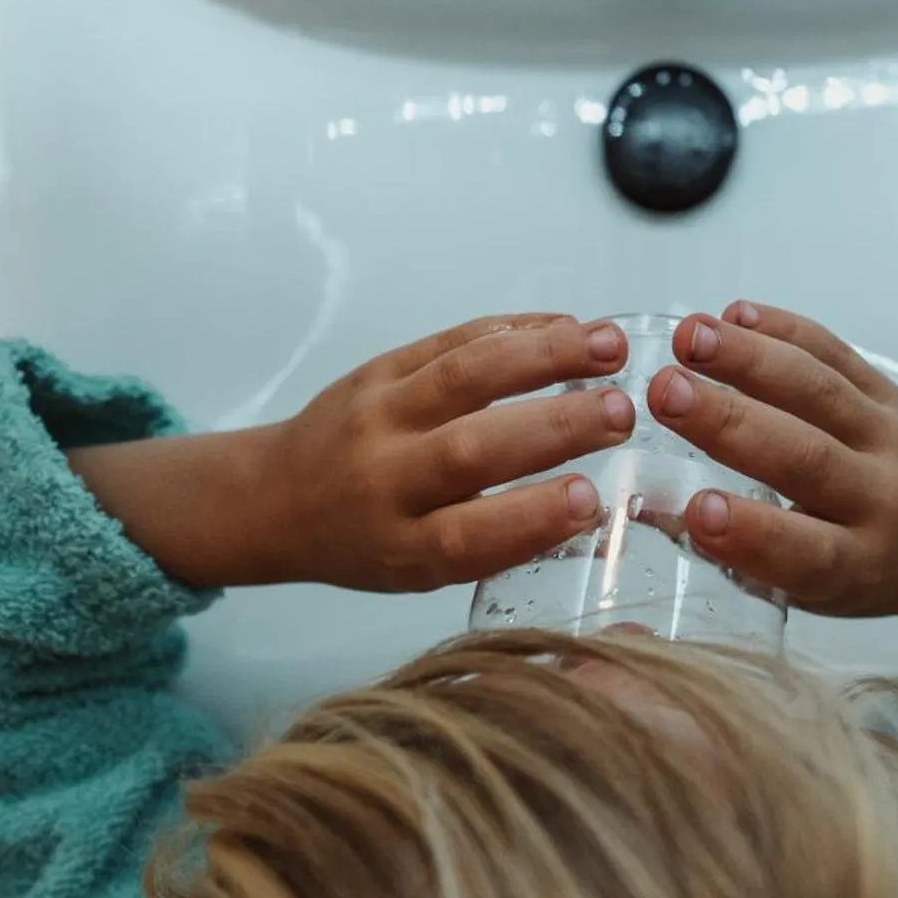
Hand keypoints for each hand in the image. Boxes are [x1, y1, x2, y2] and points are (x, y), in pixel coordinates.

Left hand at [69, 314, 635, 591]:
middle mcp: (384, 479)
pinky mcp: (379, 367)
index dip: (531, 518)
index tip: (592, 498)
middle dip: (554, 427)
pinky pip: (450, 340)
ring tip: (610, 345)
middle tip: (623, 413)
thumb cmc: (367, 543)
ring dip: (544, 355)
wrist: (274, 495)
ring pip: (464, 375)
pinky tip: (568, 326)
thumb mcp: (419, 572)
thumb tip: (594, 514)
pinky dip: (514, 328)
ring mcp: (378, 414)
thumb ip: (495, 543)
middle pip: (471, 449)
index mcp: (398, 547)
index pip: (467, 536)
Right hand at [644, 302, 897, 641]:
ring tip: (688, 336)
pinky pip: (835, 352)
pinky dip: (784, 329)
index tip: (699, 509)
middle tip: (664, 393)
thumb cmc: (856, 571)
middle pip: (806, 456)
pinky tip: (732, 315)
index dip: (752, 533)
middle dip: (730, 421)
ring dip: (749, 358)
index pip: (805, 553)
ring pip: (819, 390)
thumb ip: (736, 554)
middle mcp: (882, 499)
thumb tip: (644, 510)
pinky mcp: (888, 391)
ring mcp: (889, 437)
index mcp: (857, 565)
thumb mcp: (806, 592)